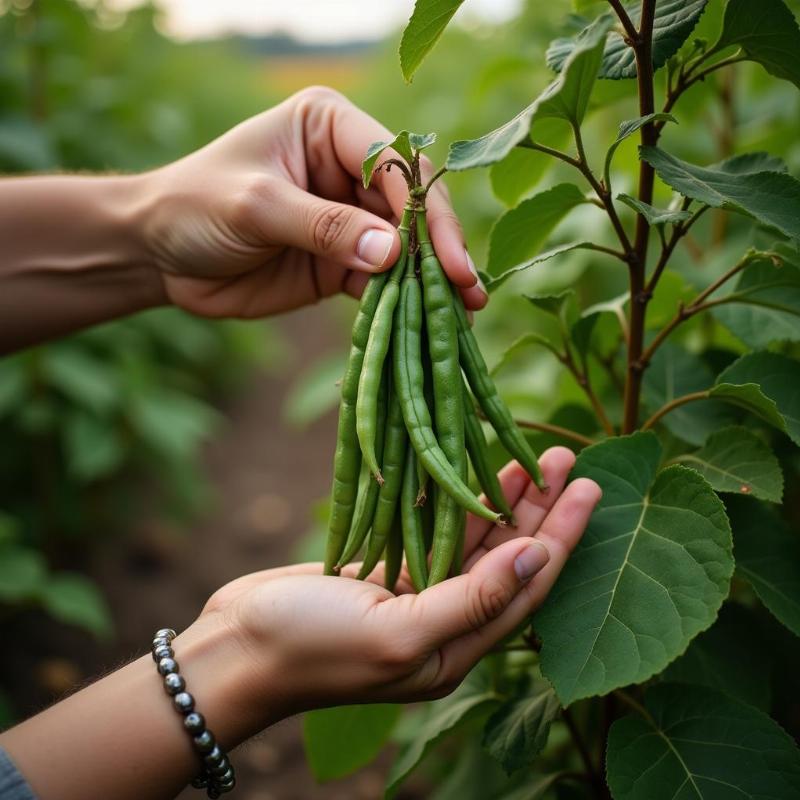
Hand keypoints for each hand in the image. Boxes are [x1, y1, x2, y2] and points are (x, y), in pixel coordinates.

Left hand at [138, 86, 486, 318]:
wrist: (158, 254)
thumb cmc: (195, 206)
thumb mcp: (257, 206)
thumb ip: (324, 226)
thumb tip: (393, 253)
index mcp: (331, 128)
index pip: (396, 163)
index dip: (426, 211)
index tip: (445, 259)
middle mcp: (349, 169)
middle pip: (412, 208)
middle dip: (440, 249)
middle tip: (468, 291)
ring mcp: (349, 218)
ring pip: (405, 248)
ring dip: (431, 281)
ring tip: (463, 313)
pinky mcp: (342, 262)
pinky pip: (382, 282)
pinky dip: (403, 303)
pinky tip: (429, 323)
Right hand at [200, 447, 599, 716]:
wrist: (238, 646)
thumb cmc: (312, 648)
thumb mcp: (398, 632)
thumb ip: (473, 599)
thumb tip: (539, 556)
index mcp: (457, 646)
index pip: (529, 587)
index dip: (564, 538)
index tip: (590, 490)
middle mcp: (445, 618)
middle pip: (510, 557)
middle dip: (542, 509)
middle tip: (567, 457)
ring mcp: (416, 591)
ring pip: (475, 538)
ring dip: (504, 498)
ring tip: (535, 456)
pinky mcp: (387, 568)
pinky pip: (435, 527)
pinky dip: (457, 497)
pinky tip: (474, 467)